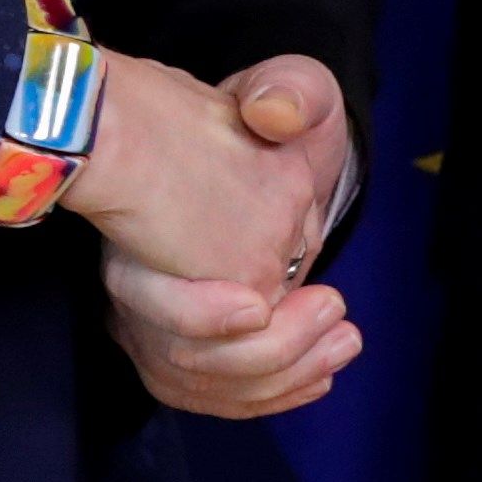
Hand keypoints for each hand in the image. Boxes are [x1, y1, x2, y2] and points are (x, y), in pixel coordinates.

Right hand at [71, 53, 363, 417]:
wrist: (239, 151)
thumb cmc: (263, 115)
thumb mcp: (287, 83)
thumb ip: (287, 89)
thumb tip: (272, 112)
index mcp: (152, 210)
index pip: (157, 292)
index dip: (203, 315)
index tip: (261, 302)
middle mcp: (139, 274)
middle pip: (181, 354)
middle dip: (266, 351)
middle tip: (334, 311)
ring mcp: (149, 314)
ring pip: (197, 383)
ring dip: (277, 379)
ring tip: (341, 345)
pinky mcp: (173, 341)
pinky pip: (206, 394)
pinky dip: (263, 397)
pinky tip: (316, 381)